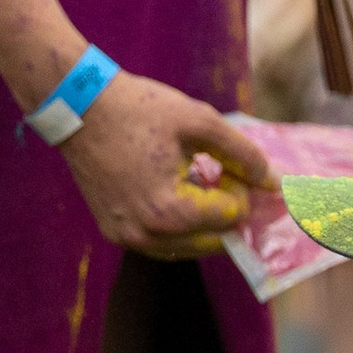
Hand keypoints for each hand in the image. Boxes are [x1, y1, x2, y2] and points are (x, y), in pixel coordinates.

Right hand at [57, 72, 277, 258]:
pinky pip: (164, 244)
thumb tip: (275, 183)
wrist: (77, 105)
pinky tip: (176, 193)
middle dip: (226, 210)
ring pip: (191, 247)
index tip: (225, 163)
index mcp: (170, 211)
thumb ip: (244, 154)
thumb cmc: (138, 108)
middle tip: (219, 176)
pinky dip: (180, 226)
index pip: (232, 217)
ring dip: (204, 222)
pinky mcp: (116, 234)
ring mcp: (128, 239)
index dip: (239, 188)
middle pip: (215, 240)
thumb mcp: (200, 121)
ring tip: (197, 183)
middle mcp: (148, 235)